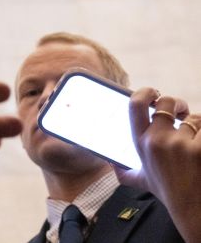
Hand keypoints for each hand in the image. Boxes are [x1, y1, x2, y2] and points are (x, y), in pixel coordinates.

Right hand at [115, 88, 200, 242]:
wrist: (193, 210)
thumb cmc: (170, 193)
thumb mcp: (142, 181)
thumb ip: (125, 171)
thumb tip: (110, 163)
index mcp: (141, 143)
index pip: (136, 105)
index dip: (145, 92)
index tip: (154, 93)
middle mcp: (158, 141)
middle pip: (169, 103)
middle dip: (178, 106)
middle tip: (182, 113)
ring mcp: (181, 144)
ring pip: (195, 119)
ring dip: (198, 127)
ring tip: (195, 142)